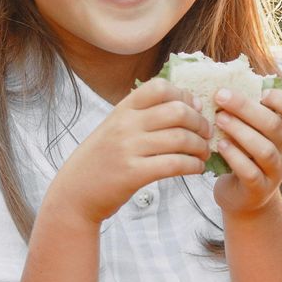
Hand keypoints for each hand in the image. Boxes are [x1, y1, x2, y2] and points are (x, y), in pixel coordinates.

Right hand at [56, 77, 210, 222]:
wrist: (75, 193)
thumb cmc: (101, 161)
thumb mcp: (114, 129)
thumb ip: (141, 115)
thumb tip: (186, 105)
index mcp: (122, 110)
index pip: (159, 87)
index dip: (184, 95)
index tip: (195, 109)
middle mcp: (125, 125)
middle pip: (177, 111)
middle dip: (200, 122)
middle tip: (207, 133)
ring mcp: (128, 148)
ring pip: (180, 138)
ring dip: (200, 146)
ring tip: (204, 153)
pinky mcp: (133, 174)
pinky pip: (174, 164)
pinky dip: (193, 166)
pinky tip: (196, 168)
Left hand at [211, 86, 281, 216]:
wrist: (243, 197)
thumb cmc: (246, 153)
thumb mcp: (254, 131)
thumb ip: (249, 109)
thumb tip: (225, 79)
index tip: (262, 92)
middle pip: (274, 126)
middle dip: (246, 108)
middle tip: (221, 96)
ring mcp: (275, 172)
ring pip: (264, 149)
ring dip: (239, 130)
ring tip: (219, 119)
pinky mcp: (258, 189)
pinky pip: (250, 172)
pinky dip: (234, 156)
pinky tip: (220, 145)